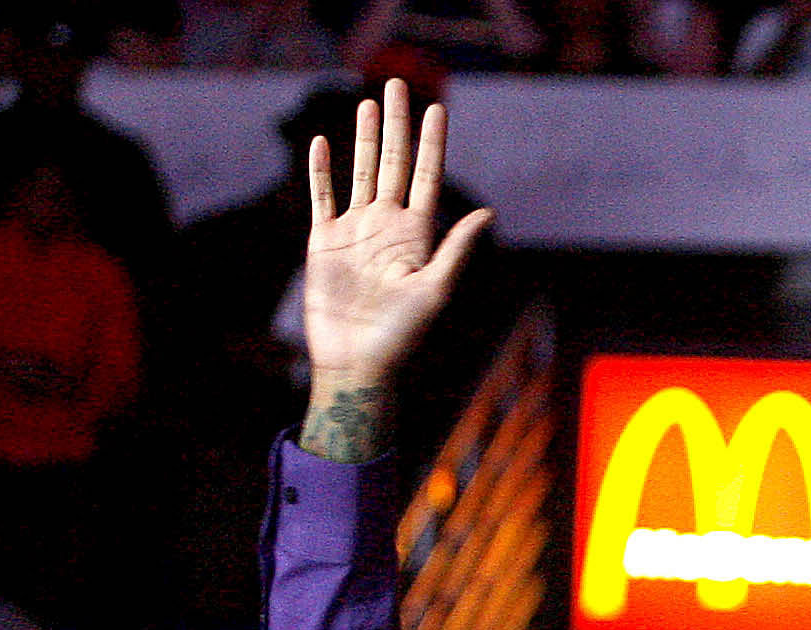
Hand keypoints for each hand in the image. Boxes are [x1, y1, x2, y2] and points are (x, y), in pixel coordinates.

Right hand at [302, 80, 491, 393]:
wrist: (358, 363)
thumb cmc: (403, 336)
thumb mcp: (436, 290)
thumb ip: (458, 250)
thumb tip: (489, 214)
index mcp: (418, 234)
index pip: (426, 176)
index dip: (431, 143)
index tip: (438, 108)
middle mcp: (387, 226)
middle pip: (392, 163)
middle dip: (396, 125)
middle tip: (398, 85)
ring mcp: (355, 231)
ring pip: (360, 172)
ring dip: (363, 138)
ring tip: (368, 103)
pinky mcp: (323, 242)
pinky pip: (321, 198)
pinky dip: (321, 171)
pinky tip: (322, 144)